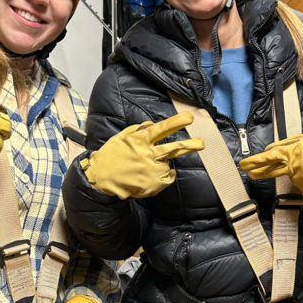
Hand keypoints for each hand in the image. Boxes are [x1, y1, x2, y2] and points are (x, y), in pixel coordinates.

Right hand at [82, 112, 203, 199]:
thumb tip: (152, 124)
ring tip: (147, 167)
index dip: (176, 122)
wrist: (101, 177)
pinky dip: (162, 177)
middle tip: (202, 143)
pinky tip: (149, 177)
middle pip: (173, 149)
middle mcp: (147, 154)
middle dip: (189, 145)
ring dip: (163, 165)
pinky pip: (166, 178)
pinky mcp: (152, 184)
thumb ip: (139, 130)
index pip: (162, 128)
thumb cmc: (111, 155)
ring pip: (168, 165)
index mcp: (140, 140)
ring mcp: (150, 170)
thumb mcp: (122, 137)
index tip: (189, 117)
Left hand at [239, 129, 302, 197]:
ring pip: (293, 178)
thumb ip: (285, 145)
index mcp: (292, 153)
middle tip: (250, 174)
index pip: (267, 158)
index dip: (254, 162)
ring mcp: (300, 181)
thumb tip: (269, 150)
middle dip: (259, 172)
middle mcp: (293, 168)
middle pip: (270, 172)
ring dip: (300, 172)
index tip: (243, 165)